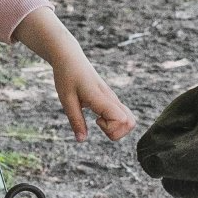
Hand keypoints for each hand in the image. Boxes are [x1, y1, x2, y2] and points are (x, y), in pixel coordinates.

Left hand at [12, 8, 136, 141]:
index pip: (121, 119)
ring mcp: (113, 98)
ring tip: (98, 121)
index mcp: (101, 97)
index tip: (95, 121)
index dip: (110, 128)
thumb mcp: (66, 100)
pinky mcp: (111, 99)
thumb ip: (75, 120)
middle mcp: (111, 98)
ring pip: (130, 119)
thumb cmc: (66, 76)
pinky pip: (123, 115)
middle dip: (116, 133)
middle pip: (130, 123)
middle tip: (98, 123)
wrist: (70, 57)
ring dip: (116, 128)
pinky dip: (114, 122)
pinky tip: (98, 116)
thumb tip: (82, 140)